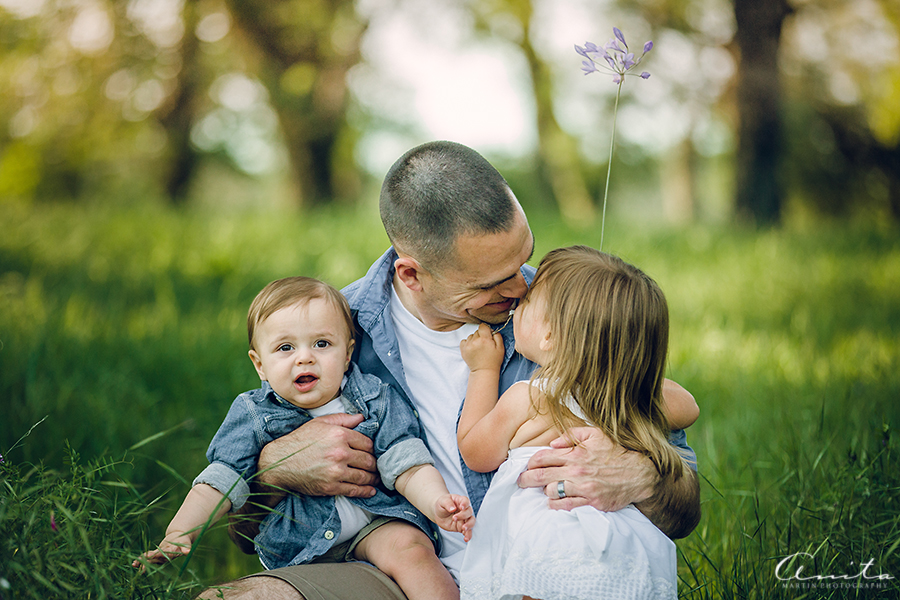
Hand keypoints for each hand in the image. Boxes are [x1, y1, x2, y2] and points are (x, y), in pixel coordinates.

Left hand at [132, 533, 191, 570]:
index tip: (151, 556)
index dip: (157, 555)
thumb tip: (188, 552)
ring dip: (142, 563)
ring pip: (150, 561)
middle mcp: (165, 558)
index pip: (164, 555)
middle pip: (156, 560)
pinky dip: (141, 560)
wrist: (180, 540)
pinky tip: (134, 564)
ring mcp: (160, 558)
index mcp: (172, 554)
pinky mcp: (156, 556)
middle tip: (141, 566)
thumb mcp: (186, 544)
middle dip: (148, 562)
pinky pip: (148, 558)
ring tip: (134, 564)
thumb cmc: (184, 541)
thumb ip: (186, 548)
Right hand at [257, 412, 377, 498]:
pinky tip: (370, 490)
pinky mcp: (330, 487)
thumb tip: (362, 418)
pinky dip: (365, 491)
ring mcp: (336, 471)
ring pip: (364, 476)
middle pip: (369, 460)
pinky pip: (353, 490)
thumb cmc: (299, 440)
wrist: (279, 463)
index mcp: (339, 435)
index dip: (372, 448)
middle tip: (379, 466)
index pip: (367, 442)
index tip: (374, 452)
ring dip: (373, 478)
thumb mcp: (320, 423)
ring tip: (376, 478)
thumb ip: (343, 419)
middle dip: (375, 464)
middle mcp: (340, 453)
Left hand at [433, 494, 474, 541]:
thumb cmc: (442, 504)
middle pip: (469, 512)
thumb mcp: (442, 501)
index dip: (465, 504)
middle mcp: (464, 510)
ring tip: (463, 529)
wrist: (438, 513)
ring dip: (469, 525)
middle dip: (463, 516)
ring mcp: (464, 519)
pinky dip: (468, 535)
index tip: (462, 507)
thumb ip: (447, 503)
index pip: (465, 501)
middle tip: (454, 518)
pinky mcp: (462, 527)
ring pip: (471, 521)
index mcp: (460, 501)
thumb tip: (453, 508)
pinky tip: (466, 538)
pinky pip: (467, 531)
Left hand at [459, 323, 503, 371]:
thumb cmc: (494, 361)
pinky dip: (468, 343)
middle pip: (477, 331)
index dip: (486, 330)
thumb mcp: (501, 348)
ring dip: (474, 339)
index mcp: (485, 339)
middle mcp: (475, 341)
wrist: (484, 371)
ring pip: (471, 336)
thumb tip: (492, 330)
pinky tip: (473, 348)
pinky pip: (464, 340)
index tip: (488, 335)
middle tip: (485, 344)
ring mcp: (467, 345)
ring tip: (479, 347)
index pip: (482, 326)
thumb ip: (497, 336)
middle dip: (481, 335)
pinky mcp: (463, 350)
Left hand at [516, 427, 658, 511]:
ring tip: (544, 490)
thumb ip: (571, 435)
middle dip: (525, 479)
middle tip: (520, 482)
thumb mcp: (595, 434)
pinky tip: (554, 501)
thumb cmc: (617, 453)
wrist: (640, 474)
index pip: (543, 457)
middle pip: (541, 476)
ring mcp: (583, 488)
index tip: (527, 466)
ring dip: (544, 491)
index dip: (531, 462)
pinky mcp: (590, 503)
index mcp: (575, 453)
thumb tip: (553, 443)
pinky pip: (565, 507)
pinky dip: (555, 505)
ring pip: (551, 492)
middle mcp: (576, 471)